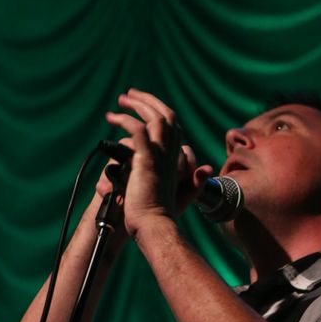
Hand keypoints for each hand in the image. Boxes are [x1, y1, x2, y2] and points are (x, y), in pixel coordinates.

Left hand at [103, 89, 211, 238]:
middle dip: (148, 100)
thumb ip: (191, 181)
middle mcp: (172, 154)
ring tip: (121, 100)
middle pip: (167, 115)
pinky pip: (138, 130)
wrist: (154, 226)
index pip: (173, 126)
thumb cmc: (162, 216)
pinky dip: (126, 121)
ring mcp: (160, 156)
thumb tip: (206, 169)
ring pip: (154, 117)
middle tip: (128, 94)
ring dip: (137, 104)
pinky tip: (114, 119)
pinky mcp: (147, 160)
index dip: (159, 112)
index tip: (142, 108)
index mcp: (177, 159)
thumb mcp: (180, 195)